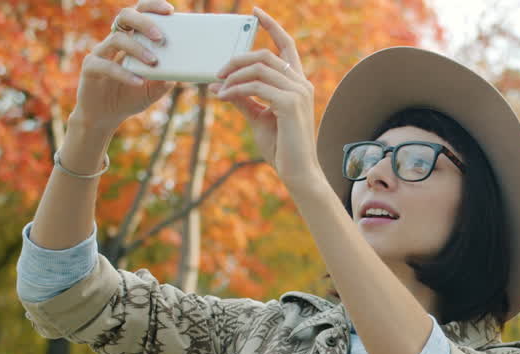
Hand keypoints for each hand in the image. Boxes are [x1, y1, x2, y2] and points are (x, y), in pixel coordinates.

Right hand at [74, 0, 176, 131]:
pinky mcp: (90, 68)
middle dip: (144, 22)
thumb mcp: (154, 89)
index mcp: (131, 39)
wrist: (105, 117)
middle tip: (160, 37)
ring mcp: (100, 52)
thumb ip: (166, 79)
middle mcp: (114, 41)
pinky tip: (138, 82)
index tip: (170, 11)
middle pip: (126, 16)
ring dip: (138, 49)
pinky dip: (124, 73)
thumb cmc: (130, 97)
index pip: (139, 13)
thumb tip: (182, 71)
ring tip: (153, 62)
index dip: (152, 7)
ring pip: (117, 39)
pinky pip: (106, 66)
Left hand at [209, 8, 319, 189]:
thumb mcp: (258, 118)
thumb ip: (243, 99)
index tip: (255, 12)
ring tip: (217, 86)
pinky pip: (255, 87)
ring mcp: (298, 92)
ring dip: (233, 75)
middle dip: (237, 58)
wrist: (297, 172)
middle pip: (265, 55)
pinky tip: (223, 96)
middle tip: (217, 71)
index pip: (287, 45)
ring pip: (258, 68)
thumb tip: (219, 85)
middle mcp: (301, 84)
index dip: (271, 26)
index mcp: (298, 83)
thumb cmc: (281, 147)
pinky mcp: (289, 104)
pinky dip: (235, 89)